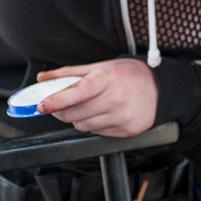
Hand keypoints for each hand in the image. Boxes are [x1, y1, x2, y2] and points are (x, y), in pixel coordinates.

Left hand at [35, 59, 157, 136]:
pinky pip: (97, 132)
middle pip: (76, 113)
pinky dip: (93, 124)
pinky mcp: (126, 130)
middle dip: (62, 110)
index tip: (42, 105)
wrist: (158, 87)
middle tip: (60, 104)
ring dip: (78, 118)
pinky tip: (101, 113)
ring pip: (84, 126)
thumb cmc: (127, 75)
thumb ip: (69, 74)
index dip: (57, 100)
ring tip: (87, 107)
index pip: (77, 92)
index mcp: (108, 79)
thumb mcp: (99, 67)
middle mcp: (116, 99)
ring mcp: (122, 117)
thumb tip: (43, 79)